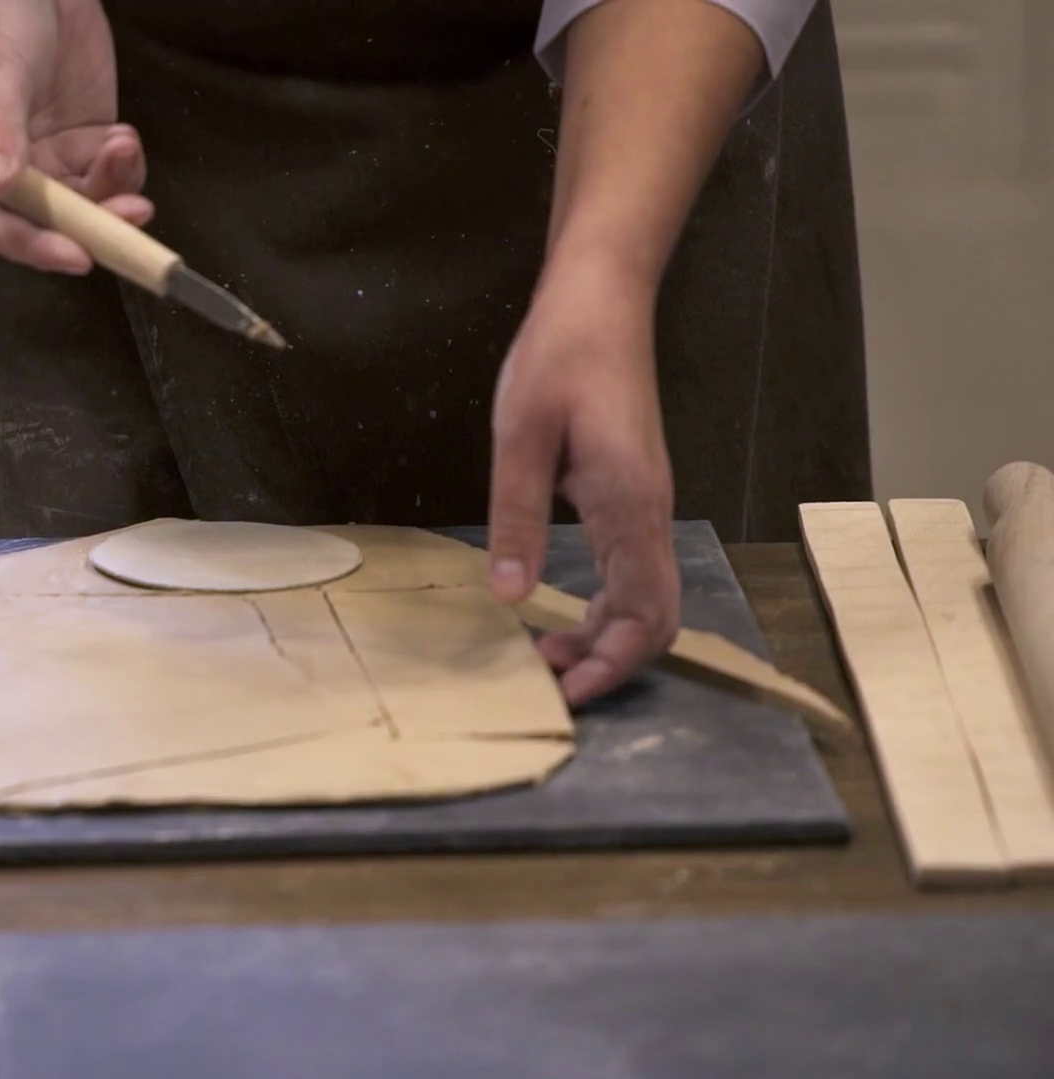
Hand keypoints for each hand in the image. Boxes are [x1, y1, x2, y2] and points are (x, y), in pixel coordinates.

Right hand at [0, 0, 152, 273]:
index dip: (33, 244)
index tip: (77, 255)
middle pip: (42, 225)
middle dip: (89, 226)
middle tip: (130, 214)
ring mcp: (40, 163)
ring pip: (81, 206)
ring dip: (111, 191)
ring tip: (122, 144)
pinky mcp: (77, 144)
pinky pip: (105, 177)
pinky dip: (123, 168)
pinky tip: (123, 135)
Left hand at [485, 255, 680, 704]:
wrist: (601, 300)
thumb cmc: (560, 357)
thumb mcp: (520, 437)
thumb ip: (516, 516)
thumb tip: (510, 596)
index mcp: (630, 504)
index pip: (645, 611)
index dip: (613, 663)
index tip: (569, 693)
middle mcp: (650, 513)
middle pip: (655, 616)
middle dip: (609, 661)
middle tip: (547, 685)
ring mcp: (645, 505)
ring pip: (645, 597)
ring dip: (604, 635)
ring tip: (545, 656)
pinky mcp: (630, 494)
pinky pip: (632, 569)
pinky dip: (604, 605)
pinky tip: (560, 612)